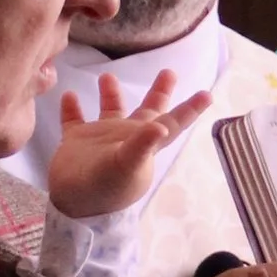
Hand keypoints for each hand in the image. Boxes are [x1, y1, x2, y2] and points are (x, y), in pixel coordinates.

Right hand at [42, 70, 215, 220]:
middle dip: (159, 92)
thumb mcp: (126, 166)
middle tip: (169, 71)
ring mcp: (100, 139)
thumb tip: (160, 126)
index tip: (207, 93)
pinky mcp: (76, 142)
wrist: (72, 205)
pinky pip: (74, 120)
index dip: (189, 109)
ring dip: (110, 94)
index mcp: (145, 143)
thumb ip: (142, 145)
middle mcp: (126, 137)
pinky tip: (69, 95)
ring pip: (110, 110)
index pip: (172, 123)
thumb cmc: (105, 188)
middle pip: (148, 111)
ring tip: (106, 76)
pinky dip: (71, 108)